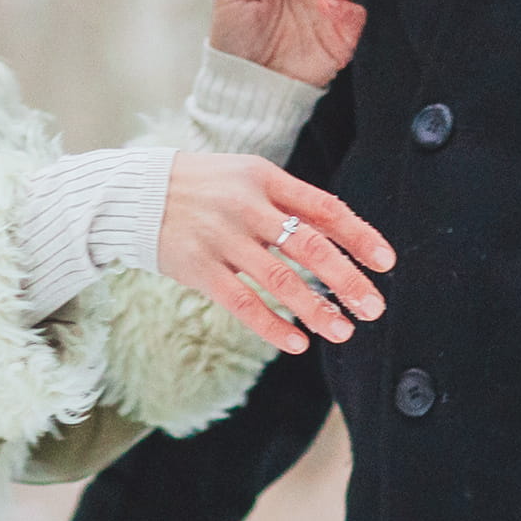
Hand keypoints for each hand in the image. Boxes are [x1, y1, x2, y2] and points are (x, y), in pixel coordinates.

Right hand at [158, 152, 394, 353]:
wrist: (135, 194)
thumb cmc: (204, 186)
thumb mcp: (248, 178)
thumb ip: (290, 203)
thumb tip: (341, 235)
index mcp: (265, 178)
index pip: (324, 208)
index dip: (359, 236)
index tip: (386, 262)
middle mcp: (246, 206)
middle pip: (310, 247)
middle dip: (346, 281)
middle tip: (373, 308)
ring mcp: (221, 238)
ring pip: (280, 280)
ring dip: (316, 309)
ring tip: (342, 332)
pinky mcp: (199, 268)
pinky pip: (243, 302)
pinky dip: (272, 325)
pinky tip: (297, 343)